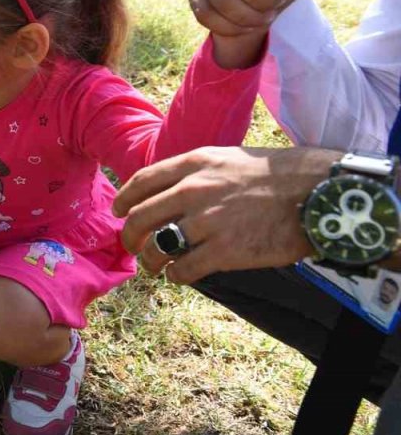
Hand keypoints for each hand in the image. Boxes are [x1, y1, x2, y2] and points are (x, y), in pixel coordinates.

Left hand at [112, 146, 339, 283]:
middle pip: (138, 218)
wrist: (316, 192)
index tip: (118, 212)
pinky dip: (176, 276)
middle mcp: (193, 190)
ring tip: (155, 266)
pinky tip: (179, 275)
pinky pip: (183, 270)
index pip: (140, 182)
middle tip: (131, 246)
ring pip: (156, 248)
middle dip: (128, 236)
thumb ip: (194, 172)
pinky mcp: (225, 251)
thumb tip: (165, 192)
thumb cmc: (274, 174)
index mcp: (193, 164)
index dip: (123, 200)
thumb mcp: (226, 158)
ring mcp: (208, 222)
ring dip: (150, 261)